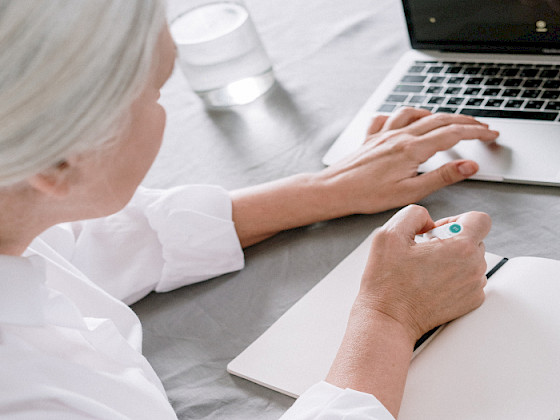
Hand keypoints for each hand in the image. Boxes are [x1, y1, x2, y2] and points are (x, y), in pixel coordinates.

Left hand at [316, 108, 498, 215]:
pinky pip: (390, 116)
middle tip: (482, 127)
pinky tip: (406, 120)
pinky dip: (404, 114)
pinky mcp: (372, 137)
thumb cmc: (367, 195)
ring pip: (416, 114)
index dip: (477, 132)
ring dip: (437, 114)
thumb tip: (470, 165)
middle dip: (465, 120)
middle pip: (440, 119)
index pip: (454, 133)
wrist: (334, 190)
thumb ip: (442, 176)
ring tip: (449, 121)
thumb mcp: (411, 192)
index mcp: (412, 148)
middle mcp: (399, 135)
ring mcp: (385, 133)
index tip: (492, 134)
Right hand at [356, 204, 490, 341]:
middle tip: (426, 251)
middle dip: (452, 240)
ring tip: (427, 268)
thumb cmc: (387, 282)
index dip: (458, 219)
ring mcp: (473, 287)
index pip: (480, 219)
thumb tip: (428, 220)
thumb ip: (414, 214)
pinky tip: (432, 282)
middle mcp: (473, 267)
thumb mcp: (389, 234)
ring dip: (454, 259)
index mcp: (460, 248)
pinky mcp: (471, 302)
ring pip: (473, 259)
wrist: (388, 318)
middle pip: (475, 239)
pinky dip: (455, 277)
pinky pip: (470, 279)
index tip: (440, 230)